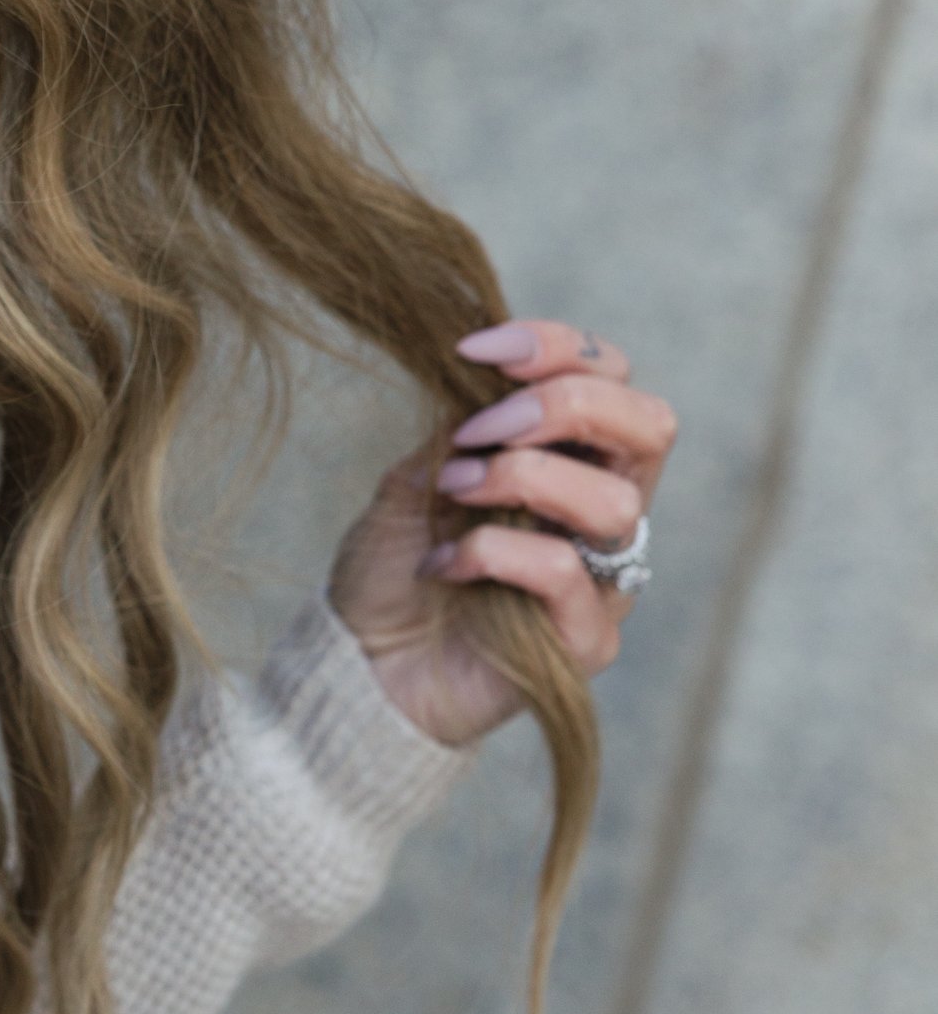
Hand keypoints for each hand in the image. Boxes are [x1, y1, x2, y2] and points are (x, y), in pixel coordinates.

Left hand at [329, 319, 675, 748]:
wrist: (363, 666)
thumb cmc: (394, 569)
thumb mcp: (414, 478)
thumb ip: (457, 428)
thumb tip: (482, 377)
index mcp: (574, 459)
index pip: (612, 377)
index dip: (556, 347)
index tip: (473, 349)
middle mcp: (604, 513)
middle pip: (650, 425)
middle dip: (565, 403)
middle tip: (482, 426)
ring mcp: (603, 579)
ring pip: (614, 502)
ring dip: (522, 477)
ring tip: (453, 489)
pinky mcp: (584, 641)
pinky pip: (564, 574)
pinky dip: (493, 551)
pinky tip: (442, 565)